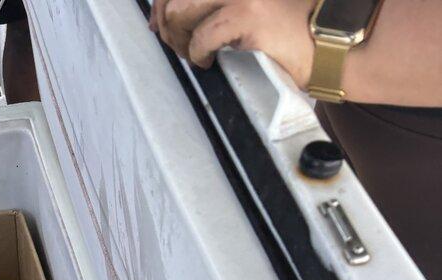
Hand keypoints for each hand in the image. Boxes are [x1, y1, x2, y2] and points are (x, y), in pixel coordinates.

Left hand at [150, 0, 315, 89]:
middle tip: (180, 47)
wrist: (332, 42)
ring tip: (194, 55)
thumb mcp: (249, 8)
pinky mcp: (250, 14)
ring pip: (181, 11)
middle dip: (167, 25)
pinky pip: (203, 36)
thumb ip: (213, 7)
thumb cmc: (292, 31)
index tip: (159, 23)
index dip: (162, 3)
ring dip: (180, 41)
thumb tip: (164, 18)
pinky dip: (197, 54)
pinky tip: (207, 62)